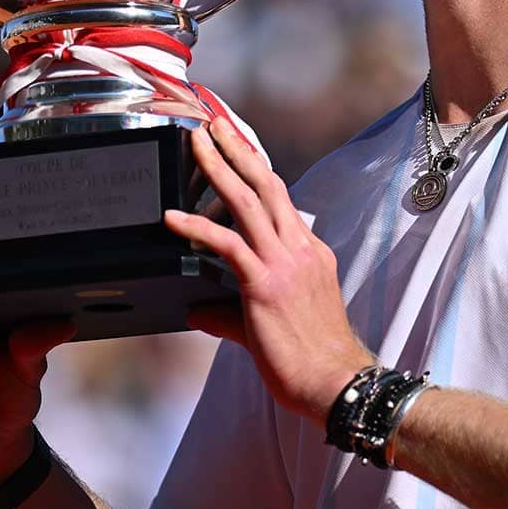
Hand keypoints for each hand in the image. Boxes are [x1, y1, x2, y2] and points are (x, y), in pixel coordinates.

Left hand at [164, 119, 374, 424]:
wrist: (336, 383)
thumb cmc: (312, 360)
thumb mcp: (271, 324)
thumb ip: (230, 312)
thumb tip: (197, 310)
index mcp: (310, 253)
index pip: (280, 201)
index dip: (256, 172)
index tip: (237, 150)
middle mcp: (300, 249)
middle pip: (267, 185)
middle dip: (239, 150)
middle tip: (214, 125)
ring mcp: (285, 264)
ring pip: (248, 201)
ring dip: (219, 168)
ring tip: (196, 144)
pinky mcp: (265, 285)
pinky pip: (227, 246)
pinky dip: (197, 227)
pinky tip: (172, 217)